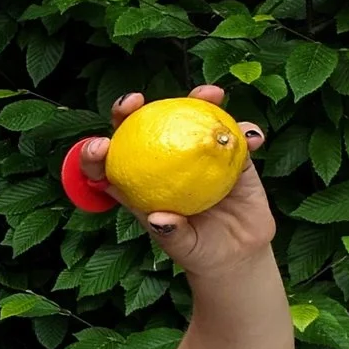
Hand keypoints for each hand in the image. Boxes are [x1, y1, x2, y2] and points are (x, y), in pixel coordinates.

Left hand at [75, 85, 274, 276]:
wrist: (236, 253)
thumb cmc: (199, 252)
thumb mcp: (182, 248)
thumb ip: (170, 234)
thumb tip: (160, 219)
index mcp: (138, 183)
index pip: (108, 163)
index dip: (95, 152)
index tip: (99, 146)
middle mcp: (162, 161)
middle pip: (140, 128)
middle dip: (131, 108)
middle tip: (135, 100)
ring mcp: (196, 153)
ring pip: (190, 119)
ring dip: (199, 101)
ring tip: (210, 94)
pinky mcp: (231, 155)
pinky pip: (239, 136)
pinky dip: (247, 132)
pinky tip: (253, 136)